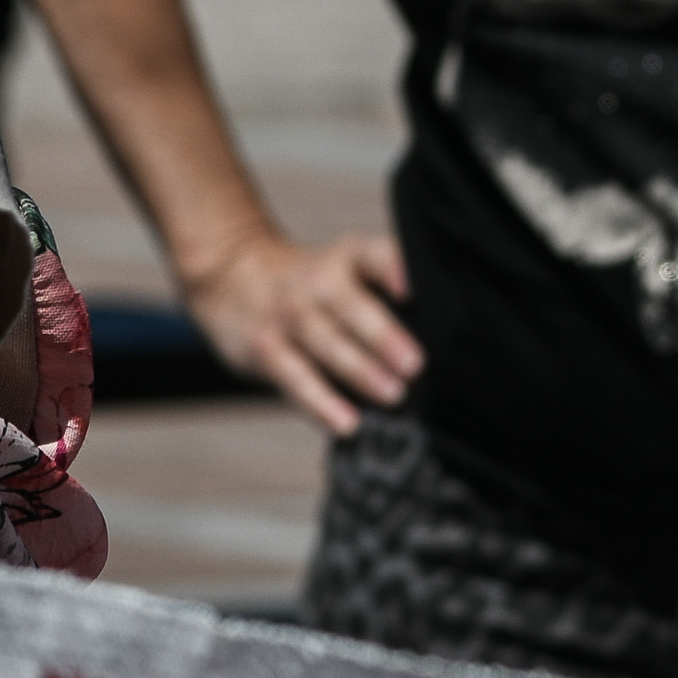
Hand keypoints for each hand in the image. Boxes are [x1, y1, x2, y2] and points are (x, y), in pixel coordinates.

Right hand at [184, 226, 419, 434]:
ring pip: (325, 343)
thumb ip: (385, 293)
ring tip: (393, 396)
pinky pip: (295, 378)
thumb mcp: (346, 268)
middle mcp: (317, 281)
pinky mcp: (265, 348)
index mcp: (347, 258)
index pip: (373, 254)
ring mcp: (288, 314)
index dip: (393, 266)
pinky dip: (321, 403)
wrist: (233, 278)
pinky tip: (346, 423)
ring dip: (359, 371)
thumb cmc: (312, 286)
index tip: (414, 288)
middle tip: (415, 365)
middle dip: (383, 335)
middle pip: (350, 305)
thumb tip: (444, 339)